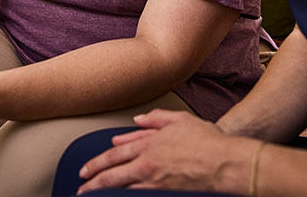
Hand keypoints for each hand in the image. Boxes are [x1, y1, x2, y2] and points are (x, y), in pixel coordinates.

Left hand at [78, 109, 254, 193]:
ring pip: (119, 185)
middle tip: (81, 182)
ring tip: (89, 193)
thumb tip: (138, 120)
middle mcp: (147, 160)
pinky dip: (121, 195)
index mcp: (150, 141)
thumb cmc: (208, 141)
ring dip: (101, 189)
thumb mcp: (181, 119)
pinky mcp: (161, 192)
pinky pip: (134, 194)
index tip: (91, 165)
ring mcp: (153, 178)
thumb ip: (156, 118)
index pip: (117, 150)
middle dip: (92, 177)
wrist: (225, 163)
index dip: (101, 158)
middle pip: (112, 170)